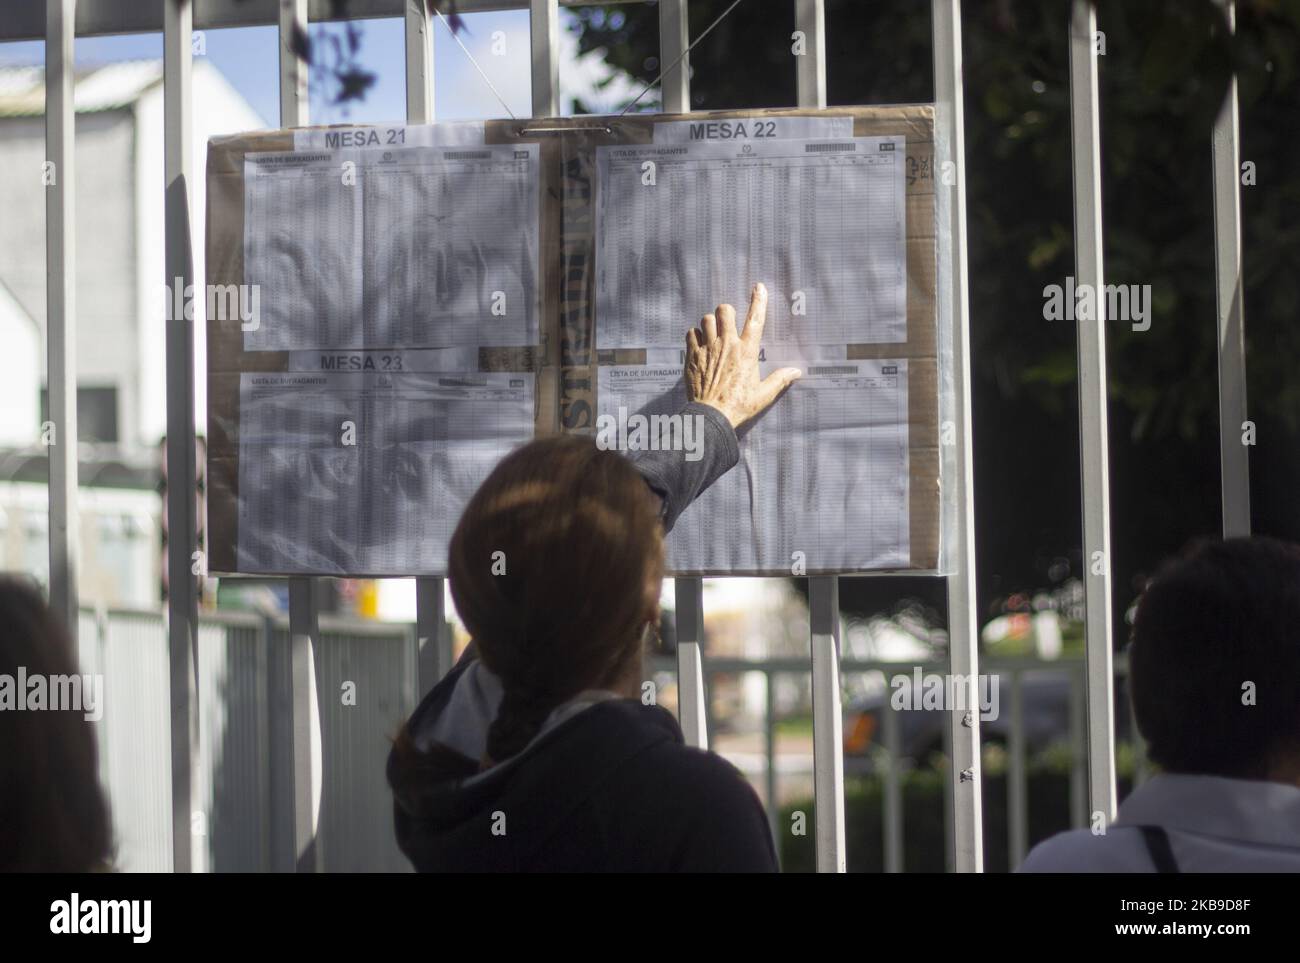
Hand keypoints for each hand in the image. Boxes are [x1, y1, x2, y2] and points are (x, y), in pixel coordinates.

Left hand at [685, 282, 801, 428]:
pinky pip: (691, 334)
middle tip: (728, 322)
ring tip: (713, 333)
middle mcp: (727, 345)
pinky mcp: (692, 356)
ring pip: (706, 319)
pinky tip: (699, 344)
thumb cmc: (739, 406)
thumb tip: (797, 372)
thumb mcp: (763, 394)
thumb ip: (779, 380)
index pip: (755, 319)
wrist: (711, 416)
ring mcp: (707, 349)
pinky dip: (695, 335)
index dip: (758, 301)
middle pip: (725, 310)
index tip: (758, 287)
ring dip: (710, 323)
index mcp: (746, 352)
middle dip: (727, 312)